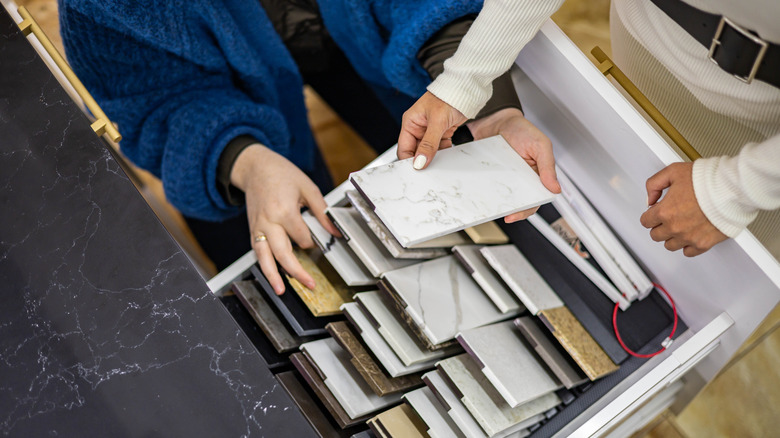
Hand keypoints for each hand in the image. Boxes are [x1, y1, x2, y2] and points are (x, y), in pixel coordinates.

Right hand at [231, 144, 339, 293]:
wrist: (255, 167)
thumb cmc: (281, 174)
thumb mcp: (307, 187)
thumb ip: (321, 211)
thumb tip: (335, 231)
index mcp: (283, 210)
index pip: (302, 237)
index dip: (313, 240)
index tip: (320, 238)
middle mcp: (268, 222)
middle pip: (282, 253)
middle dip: (297, 271)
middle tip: (311, 284)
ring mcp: (258, 227)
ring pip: (264, 257)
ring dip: (272, 276)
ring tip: (281, 291)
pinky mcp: (252, 229)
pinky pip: (257, 251)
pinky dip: (263, 265)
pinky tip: (271, 276)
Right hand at [398, 91, 466, 168]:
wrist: (466, 90)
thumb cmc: (448, 97)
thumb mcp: (437, 122)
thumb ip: (428, 144)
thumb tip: (419, 162)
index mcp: (410, 123)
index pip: (404, 148)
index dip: (409, 160)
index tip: (417, 169)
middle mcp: (418, 127)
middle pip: (416, 151)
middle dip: (423, 159)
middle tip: (430, 166)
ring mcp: (430, 131)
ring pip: (428, 151)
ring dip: (435, 155)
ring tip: (442, 154)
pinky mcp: (441, 132)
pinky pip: (440, 147)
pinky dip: (444, 150)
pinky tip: (448, 148)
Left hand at [467, 108, 560, 221]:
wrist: (498, 119)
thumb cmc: (522, 129)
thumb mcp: (540, 145)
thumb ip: (548, 166)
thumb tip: (555, 188)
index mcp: (537, 176)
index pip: (535, 199)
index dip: (526, 210)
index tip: (515, 214)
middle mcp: (521, 179)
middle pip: (518, 202)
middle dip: (511, 210)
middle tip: (503, 214)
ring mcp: (505, 178)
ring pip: (502, 197)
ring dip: (497, 203)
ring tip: (491, 208)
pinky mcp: (491, 174)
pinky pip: (488, 186)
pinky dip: (485, 192)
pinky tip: (481, 194)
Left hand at [640, 162, 726, 256]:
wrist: (733, 189)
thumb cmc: (708, 180)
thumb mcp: (673, 171)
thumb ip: (654, 184)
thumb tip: (650, 199)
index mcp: (665, 211)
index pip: (646, 221)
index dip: (651, 214)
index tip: (657, 212)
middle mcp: (675, 227)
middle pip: (656, 235)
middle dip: (660, 225)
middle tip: (669, 217)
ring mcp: (688, 237)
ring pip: (670, 245)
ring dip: (672, 237)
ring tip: (680, 226)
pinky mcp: (703, 243)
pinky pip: (688, 252)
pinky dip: (688, 245)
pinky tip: (690, 236)